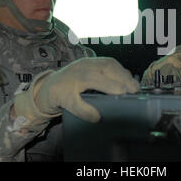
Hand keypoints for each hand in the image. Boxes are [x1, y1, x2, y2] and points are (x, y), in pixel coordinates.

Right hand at [14, 57, 139, 125]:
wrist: (45, 91)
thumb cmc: (71, 85)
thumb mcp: (88, 76)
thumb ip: (105, 78)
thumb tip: (129, 86)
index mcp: (89, 63)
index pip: (109, 63)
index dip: (124, 73)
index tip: (135, 85)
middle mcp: (81, 68)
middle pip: (104, 68)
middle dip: (121, 78)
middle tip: (133, 91)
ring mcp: (70, 80)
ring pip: (90, 79)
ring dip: (108, 86)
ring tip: (121, 95)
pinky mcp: (61, 95)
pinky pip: (75, 102)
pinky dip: (86, 110)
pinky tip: (95, 116)